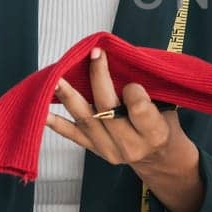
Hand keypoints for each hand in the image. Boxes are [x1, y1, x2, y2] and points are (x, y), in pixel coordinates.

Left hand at [47, 46, 204, 211]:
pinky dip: (56, 123)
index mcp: (154, 133)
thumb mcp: (169, 107)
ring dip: (70, 97)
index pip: (138, 108)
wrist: (159, 157)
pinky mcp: (95, 150)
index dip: (133, 89)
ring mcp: (109, 149)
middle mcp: (130, 145)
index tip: (133, 81)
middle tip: (94, 54)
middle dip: (98, 79)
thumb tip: (124, 62)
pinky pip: (73, 135)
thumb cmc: (165, 124)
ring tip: (57, 79)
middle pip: (107, 109)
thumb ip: (150, 91)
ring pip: (86, 119)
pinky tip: (42, 112)